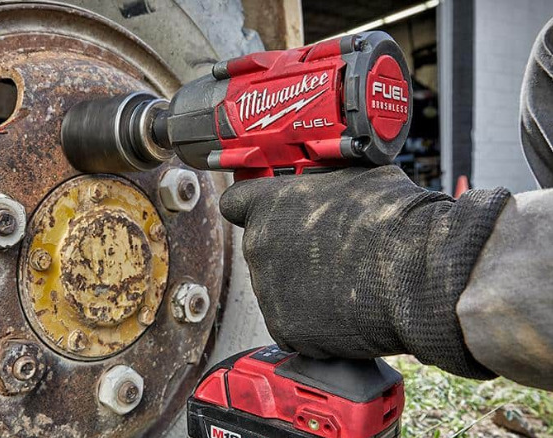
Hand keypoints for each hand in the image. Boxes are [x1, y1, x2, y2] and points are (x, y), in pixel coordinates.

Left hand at [220, 165, 508, 378]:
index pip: (236, 203)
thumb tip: (335, 188)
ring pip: (278, 289)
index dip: (254, 208)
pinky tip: (345, 311)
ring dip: (303, 288)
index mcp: (268, 204)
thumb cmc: (395, 221)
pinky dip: (314, 323)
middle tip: (330, 254)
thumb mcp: (359, 179)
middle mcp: (258, 246)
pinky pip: (294, 324)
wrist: (418, 275)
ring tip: (346, 284)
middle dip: (290, 252)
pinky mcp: (285, 328)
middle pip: (263, 250)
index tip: (268, 214)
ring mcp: (268, 290)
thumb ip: (328, 186)